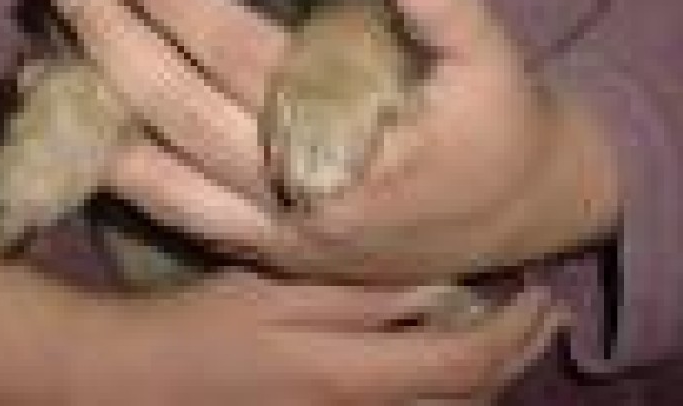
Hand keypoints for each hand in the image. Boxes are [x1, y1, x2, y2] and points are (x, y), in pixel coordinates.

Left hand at [51, 0, 618, 280]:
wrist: (521, 215)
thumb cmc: (501, 126)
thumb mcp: (491, 55)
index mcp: (350, 137)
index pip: (242, 58)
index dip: (181, 5)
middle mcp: (300, 192)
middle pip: (185, 114)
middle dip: (120, 48)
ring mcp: (281, 234)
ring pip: (169, 179)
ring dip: (103, 119)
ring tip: (42, 68)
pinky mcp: (276, 255)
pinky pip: (188, 222)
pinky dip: (133, 184)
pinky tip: (92, 146)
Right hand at [67, 273, 569, 404]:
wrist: (138, 388)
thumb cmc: (203, 329)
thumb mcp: (277, 294)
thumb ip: (361, 296)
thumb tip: (441, 288)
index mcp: (353, 380)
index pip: (464, 367)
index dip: (513, 334)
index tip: (540, 292)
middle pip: (467, 403)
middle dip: (516, 357)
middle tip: (544, 311)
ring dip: (488, 378)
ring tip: (511, 332)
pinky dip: (446, 393)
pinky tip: (445, 360)